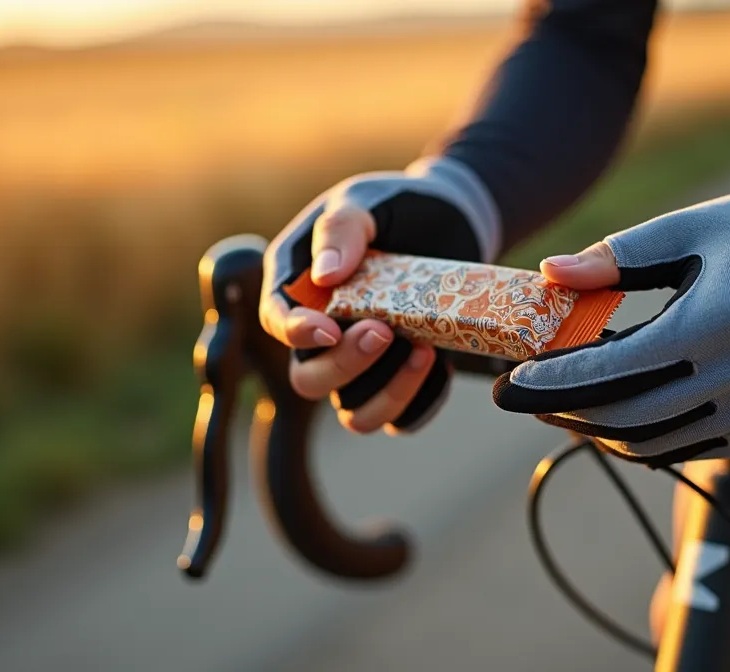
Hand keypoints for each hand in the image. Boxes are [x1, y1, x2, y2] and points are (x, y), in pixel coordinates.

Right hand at [260, 156, 499, 433]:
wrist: (451, 219)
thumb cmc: (395, 206)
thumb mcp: (364, 203)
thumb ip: (341, 230)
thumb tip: (322, 278)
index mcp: (295, 285)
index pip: (277, 321)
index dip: (296, 334)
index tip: (329, 329)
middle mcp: (320, 333)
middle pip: (310, 380)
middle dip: (345, 365)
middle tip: (385, 330)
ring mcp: (359, 362)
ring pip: (354, 412)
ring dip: (387, 392)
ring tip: (423, 349)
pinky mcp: (398, 378)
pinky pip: (400, 419)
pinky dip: (419, 404)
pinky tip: (440, 366)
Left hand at [493, 159, 729, 464]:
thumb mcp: (684, 227)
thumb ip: (615, 256)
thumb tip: (549, 273)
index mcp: (723, 319)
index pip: (618, 369)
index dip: (555, 383)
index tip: (510, 385)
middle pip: (630, 417)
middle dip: (566, 412)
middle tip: (523, 399)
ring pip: (656, 444)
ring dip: (599, 430)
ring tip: (561, 405)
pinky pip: (690, 449)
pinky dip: (644, 438)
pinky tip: (613, 412)